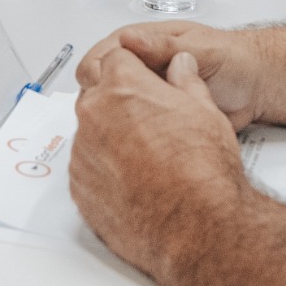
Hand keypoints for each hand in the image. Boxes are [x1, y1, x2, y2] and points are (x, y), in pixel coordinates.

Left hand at [72, 47, 248, 285]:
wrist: (196, 226)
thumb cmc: (203, 170)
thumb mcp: (206, 110)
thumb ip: (186, 81)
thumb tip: (181, 65)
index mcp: (123, 86)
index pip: (116, 59)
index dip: (134, 70)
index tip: (144, 83)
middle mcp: (95, 113)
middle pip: (98, 94)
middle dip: (119, 103)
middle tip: (149, 123)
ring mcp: (83, 150)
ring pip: (90, 131)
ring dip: (109, 137)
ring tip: (145, 158)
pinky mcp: (79, 184)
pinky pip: (86, 165)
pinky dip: (103, 169)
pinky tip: (132, 179)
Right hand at [77, 21, 260, 131]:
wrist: (258, 88)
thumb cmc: (234, 60)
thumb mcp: (200, 49)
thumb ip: (163, 45)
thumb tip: (128, 40)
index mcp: (142, 43)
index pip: (101, 57)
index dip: (99, 74)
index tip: (106, 91)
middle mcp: (139, 67)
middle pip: (101, 85)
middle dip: (105, 101)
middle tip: (119, 117)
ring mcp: (146, 94)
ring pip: (114, 109)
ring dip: (118, 120)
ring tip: (132, 133)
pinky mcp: (156, 118)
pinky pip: (134, 128)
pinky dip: (134, 135)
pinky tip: (142, 144)